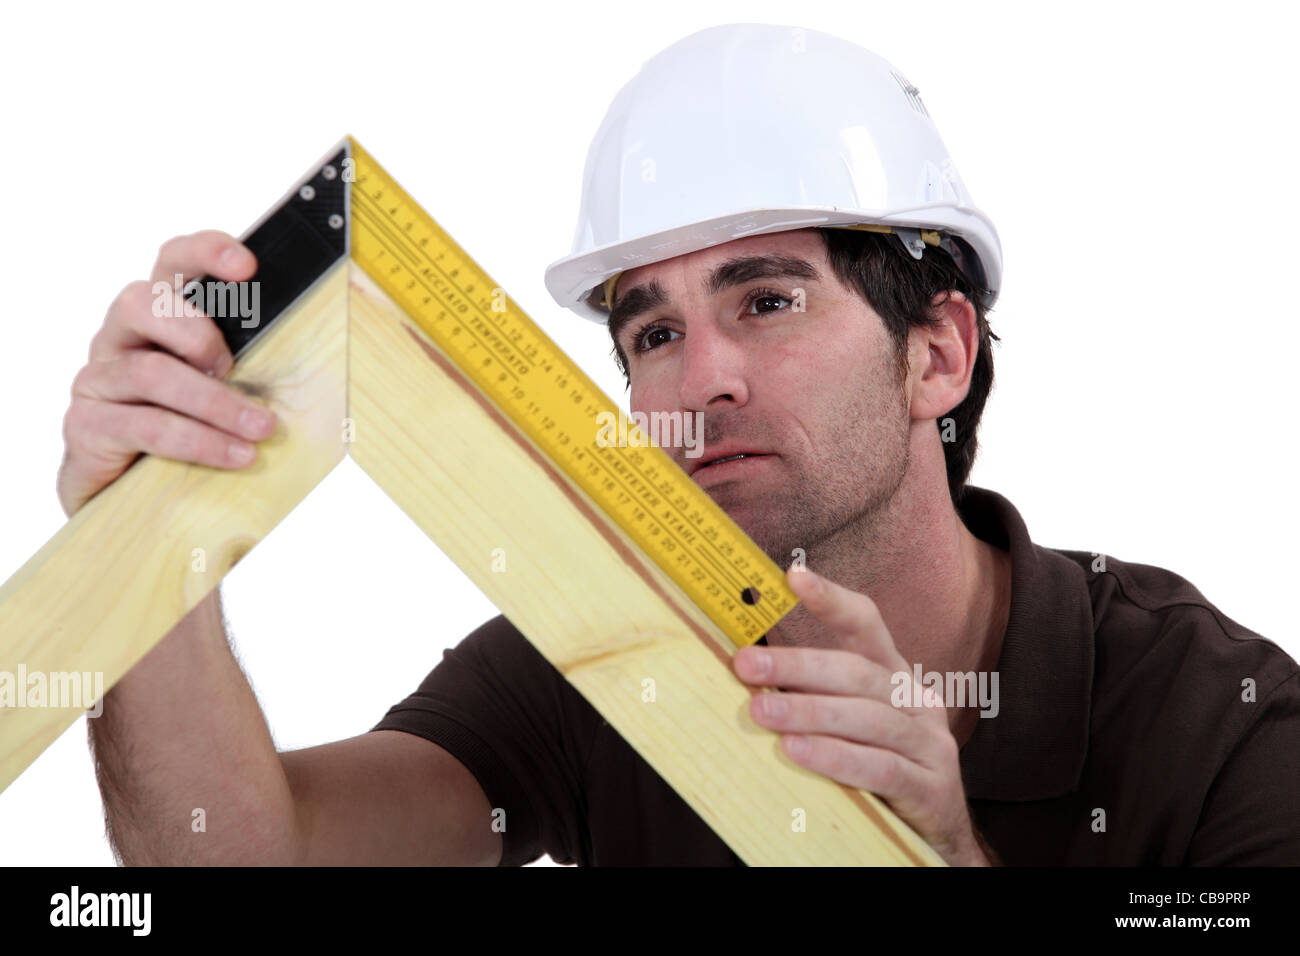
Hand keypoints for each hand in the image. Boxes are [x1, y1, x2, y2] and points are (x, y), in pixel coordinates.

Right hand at [57, 231, 276, 516]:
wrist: (133, 494)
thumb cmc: (193, 425)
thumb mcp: (231, 386)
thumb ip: (258, 358)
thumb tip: (326, 335)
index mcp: (161, 315)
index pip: (174, 263)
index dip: (205, 253)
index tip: (247, 264)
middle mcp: (123, 337)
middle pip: (143, 303)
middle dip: (196, 332)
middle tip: (234, 366)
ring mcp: (100, 379)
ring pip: (150, 372)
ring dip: (215, 403)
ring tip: (261, 427)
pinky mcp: (90, 425)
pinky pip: (146, 426)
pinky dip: (199, 442)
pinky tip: (235, 455)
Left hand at [733, 566, 992, 865]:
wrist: (935, 835)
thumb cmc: (877, 768)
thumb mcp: (849, 724)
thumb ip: (811, 694)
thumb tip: (744, 668)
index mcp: (894, 676)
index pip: (866, 624)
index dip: (832, 600)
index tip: (792, 577)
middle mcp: (916, 700)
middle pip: (856, 672)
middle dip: (797, 664)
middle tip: (747, 664)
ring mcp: (930, 744)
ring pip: (866, 718)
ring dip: (809, 711)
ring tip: (762, 710)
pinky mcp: (932, 788)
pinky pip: (880, 768)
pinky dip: (836, 758)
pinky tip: (798, 752)